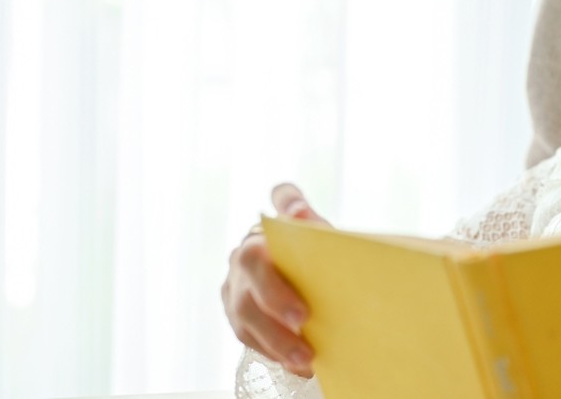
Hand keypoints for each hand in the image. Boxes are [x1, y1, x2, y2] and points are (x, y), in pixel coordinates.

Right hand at [222, 183, 328, 376]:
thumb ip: (322, 237)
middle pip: (251, 261)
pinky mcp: (233, 309)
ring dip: (276, 336)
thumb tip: (304, 216)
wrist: (300, 295)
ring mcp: (236, 279)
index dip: (289, 202)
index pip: (285, 196)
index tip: (302, 214)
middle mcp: (249, 247)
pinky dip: (272, 350)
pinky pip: (246, 332)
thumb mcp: (327, 253)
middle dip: (276, 293)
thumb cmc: (318, 271)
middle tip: (303, 319)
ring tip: (304, 358)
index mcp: (278, 223)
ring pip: (245, 307)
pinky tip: (297, 365)